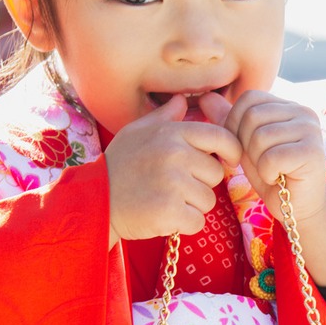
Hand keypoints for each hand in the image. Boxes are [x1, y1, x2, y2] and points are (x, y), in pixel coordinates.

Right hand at [104, 94, 242, 245]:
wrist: (94, 200)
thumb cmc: (119, 165)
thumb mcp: (137, 132)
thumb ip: (164, 117)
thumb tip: (183, 99)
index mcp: (172, 132)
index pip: (222, 137)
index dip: (231, 151)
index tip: (228, 161)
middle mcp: (175, 154)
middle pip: (216, 173)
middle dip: (201, 183)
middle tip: (173, 186)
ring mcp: (173, 183)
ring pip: (208, 200)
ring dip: (191, 205)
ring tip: (164, 200)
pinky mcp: (170, 211)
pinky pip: (197, 221)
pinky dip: (183, 224)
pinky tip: (163, 217)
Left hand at [199, 90, 325, 284]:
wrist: (295, 206)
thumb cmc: (270, 173)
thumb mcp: (244, 145)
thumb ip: (228, 120)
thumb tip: (205, 97)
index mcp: (287, 105)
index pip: (249, 99)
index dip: (236, 124)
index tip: (245, 147)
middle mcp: (303, 112)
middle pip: (252, 117)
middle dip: (247, 145)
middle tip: (262, 162)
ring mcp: (310, 130)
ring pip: (261, 137)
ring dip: (258, 161)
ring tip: (272, 170)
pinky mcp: (312, 152)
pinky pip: (271, 158)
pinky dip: (268, 173)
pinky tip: (280, 178)